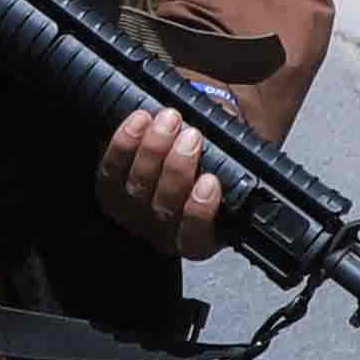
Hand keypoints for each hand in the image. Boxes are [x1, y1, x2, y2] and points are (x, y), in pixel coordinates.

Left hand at [96, 102, 241, 259]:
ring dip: (153, 151)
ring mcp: (134, 213)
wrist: (186, 144)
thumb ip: (239, 166)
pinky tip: (140, 121)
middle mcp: (164, 232)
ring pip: (137, 189)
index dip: (201, 212)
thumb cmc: (217, 159)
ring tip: (169, 121)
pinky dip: (125, 144)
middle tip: (192, 136)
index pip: (197, 238)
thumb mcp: (237, 166)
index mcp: (201, 237)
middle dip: (178, 168)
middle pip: (164, 209)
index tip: (211, 181)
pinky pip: (111, 171)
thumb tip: (248, 147)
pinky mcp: (111, 190)